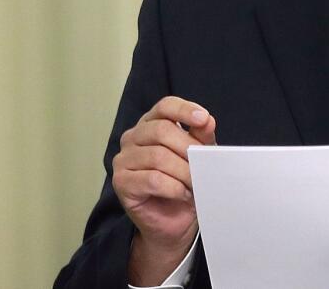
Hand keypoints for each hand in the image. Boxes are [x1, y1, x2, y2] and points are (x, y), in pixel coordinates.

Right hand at [112, 96, 216, 283]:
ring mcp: (123, 159)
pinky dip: (174, 187)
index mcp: (151, 124)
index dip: (184, 110)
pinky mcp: (121, 182)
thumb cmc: (184, 184)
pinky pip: (152, 179)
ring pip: (158, 156)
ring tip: (195, 183)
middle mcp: (133, 137)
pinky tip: (183, 194)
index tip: (203, 119)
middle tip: (204, 165)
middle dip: (188, 148)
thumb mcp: (198, 157)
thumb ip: (201, 137)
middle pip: (162, 130)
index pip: (165, 106)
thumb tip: (207, 121)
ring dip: (183, 172)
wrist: (174, 222)